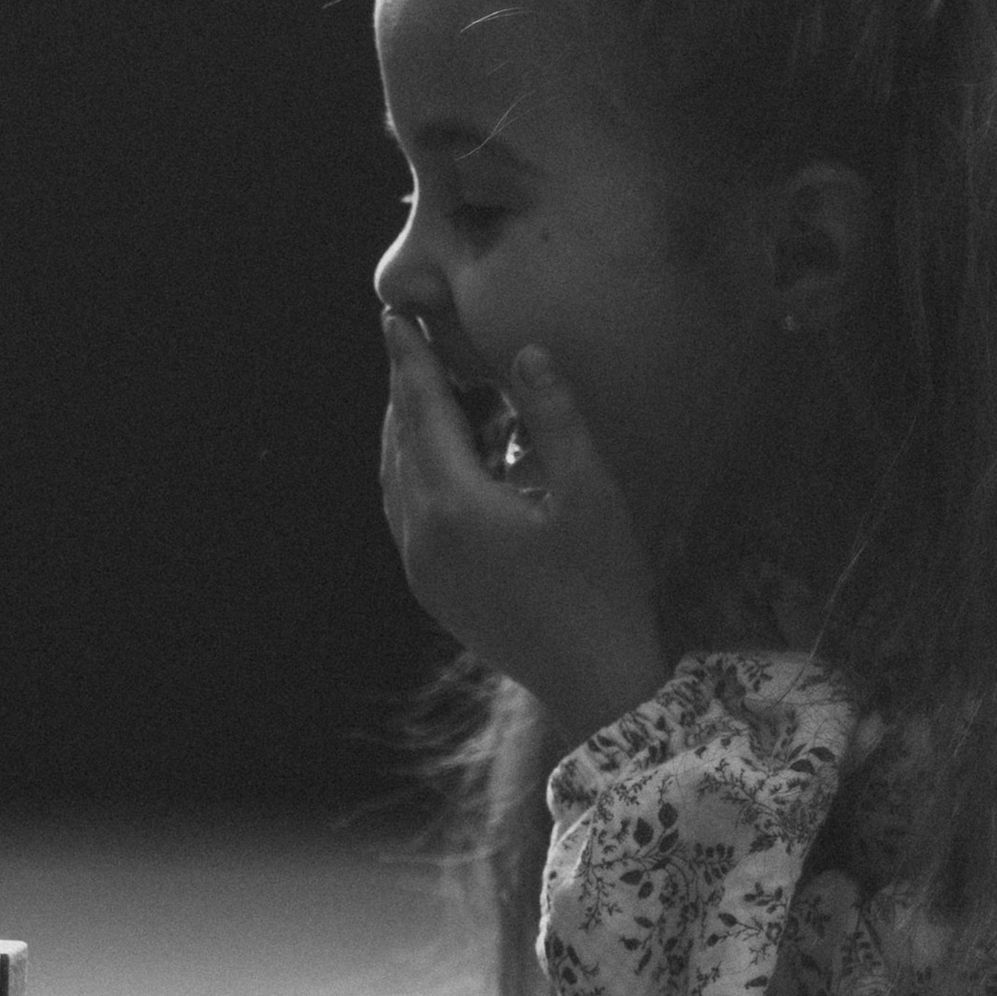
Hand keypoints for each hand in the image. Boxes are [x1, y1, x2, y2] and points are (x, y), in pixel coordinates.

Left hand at [379, 312, 665, 742]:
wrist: (593, 683)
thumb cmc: (604, 586)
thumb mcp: (590, 495)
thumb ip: (554, 418)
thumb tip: (525, 353)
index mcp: (452, 506)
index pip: (421, 411)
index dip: (408, 359)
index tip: (392, 312)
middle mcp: (420, 536)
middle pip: (400, 441)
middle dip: (402, 386)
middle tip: (402, 335)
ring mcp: (420, 568)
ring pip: (394, 478)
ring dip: (403, 428)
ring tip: (414, 385)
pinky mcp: (431, 589)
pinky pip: (403, 512)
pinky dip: (410, 469)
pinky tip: (431, 457)